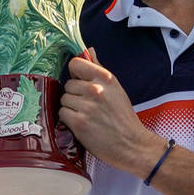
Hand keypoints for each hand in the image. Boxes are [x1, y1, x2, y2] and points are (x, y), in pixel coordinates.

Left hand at [59, 48, 162, 174]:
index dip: (75, 74)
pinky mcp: (79, 123)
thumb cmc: (123, 117)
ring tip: (86, 116)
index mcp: (105, 78)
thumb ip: (99, 69)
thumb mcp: (115, 88)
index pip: (75, 64)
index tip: (80, 81)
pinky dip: (69, 120)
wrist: (131, 144)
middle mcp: (96, 89)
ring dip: (71, 108)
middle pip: (68, 84)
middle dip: (74, 95)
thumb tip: (88, 50)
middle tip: (88, 105)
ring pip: (64, 100)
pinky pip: (62, 114)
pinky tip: (82, 124)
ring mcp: (87, 106)